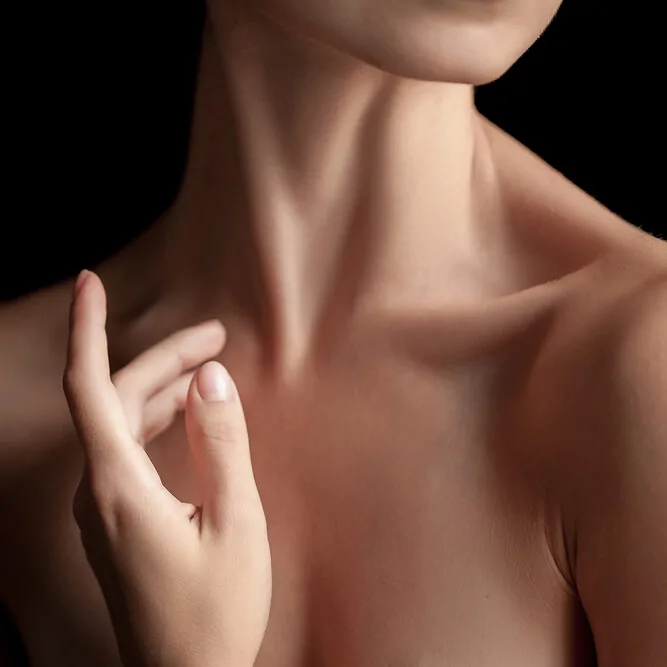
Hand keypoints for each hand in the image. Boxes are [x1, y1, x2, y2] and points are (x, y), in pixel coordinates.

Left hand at [63, 270, 271, 666]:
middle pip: (117, 398)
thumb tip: (212, 377)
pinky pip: (128, 448)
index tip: (89, 282)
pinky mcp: (115, 517)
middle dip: (164, 359)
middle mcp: (97, 489)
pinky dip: (158, 420)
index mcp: (117, 485)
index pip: (89, 386)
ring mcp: (101, 505)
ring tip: (210, 367)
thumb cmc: (214, 612)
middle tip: (216, 335)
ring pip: (122, 422)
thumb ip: (223, 444)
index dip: (87, 328)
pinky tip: (188, 415)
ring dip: (164, 388)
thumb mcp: (235, 522)